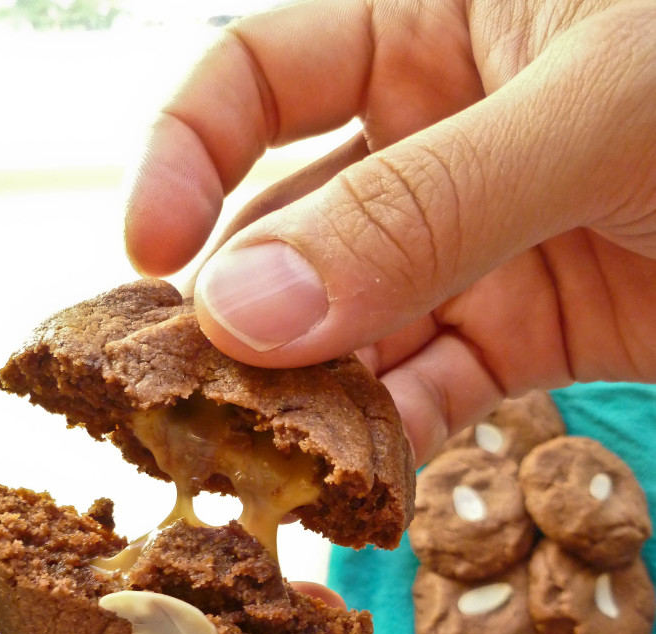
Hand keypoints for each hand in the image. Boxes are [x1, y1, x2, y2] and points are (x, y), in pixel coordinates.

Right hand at [125, 0, 655, 464]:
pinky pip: (435, 386)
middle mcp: (436, 131)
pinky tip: (360, 480)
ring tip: (265, 461)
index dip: (187, 158)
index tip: (147, 256)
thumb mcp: (593, 110)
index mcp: (430, 18)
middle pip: (293, 223)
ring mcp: (479, 242)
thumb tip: (248, 307)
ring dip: (312, 393)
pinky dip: (395, 435)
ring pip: (357, 323)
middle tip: (194, 402)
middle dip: (244, 312)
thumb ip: (419, 209)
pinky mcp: (531, 331)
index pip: (256, 75)